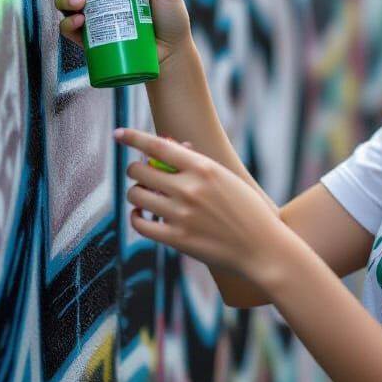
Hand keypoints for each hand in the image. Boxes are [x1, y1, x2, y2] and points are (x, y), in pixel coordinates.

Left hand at [117, 127, 288, 279]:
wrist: (262, 247)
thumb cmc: (247, 209)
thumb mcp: (226, 178)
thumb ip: (197, 163)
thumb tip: (169, 147)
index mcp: (203, 168)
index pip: (158, 145)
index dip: (133, 137)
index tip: (119, 134)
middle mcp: (188, 189)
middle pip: (140, 170)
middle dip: (137, 170)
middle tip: (144, 174)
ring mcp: (180, 215)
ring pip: (136, 195)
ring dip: (137, 192)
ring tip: (146, 195)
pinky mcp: (176, 239)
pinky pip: (140, 223)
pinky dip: (136, 216)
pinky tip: (142, 214)